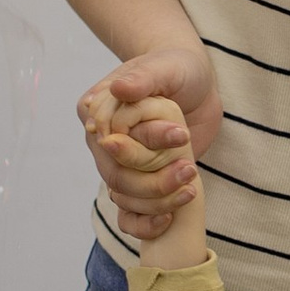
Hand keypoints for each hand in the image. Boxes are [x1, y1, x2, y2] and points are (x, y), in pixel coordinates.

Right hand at [77, 46, 220, 240]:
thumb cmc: (174, 69)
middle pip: (116, 175)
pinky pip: (129, 212)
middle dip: (153, 180)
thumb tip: (119, 90)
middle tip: (189, 170)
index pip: (106, 140)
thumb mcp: (163, 67)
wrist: (193, 85)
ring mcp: (119, 164)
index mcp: (97, 111)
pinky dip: (145, 223)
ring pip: (124, 197)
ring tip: (191, 187)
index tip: (178, 137)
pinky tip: (169, 219)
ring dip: (157, 200)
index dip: (134, 148)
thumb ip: (143, 79)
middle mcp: (101, 142)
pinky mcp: (139, 180)